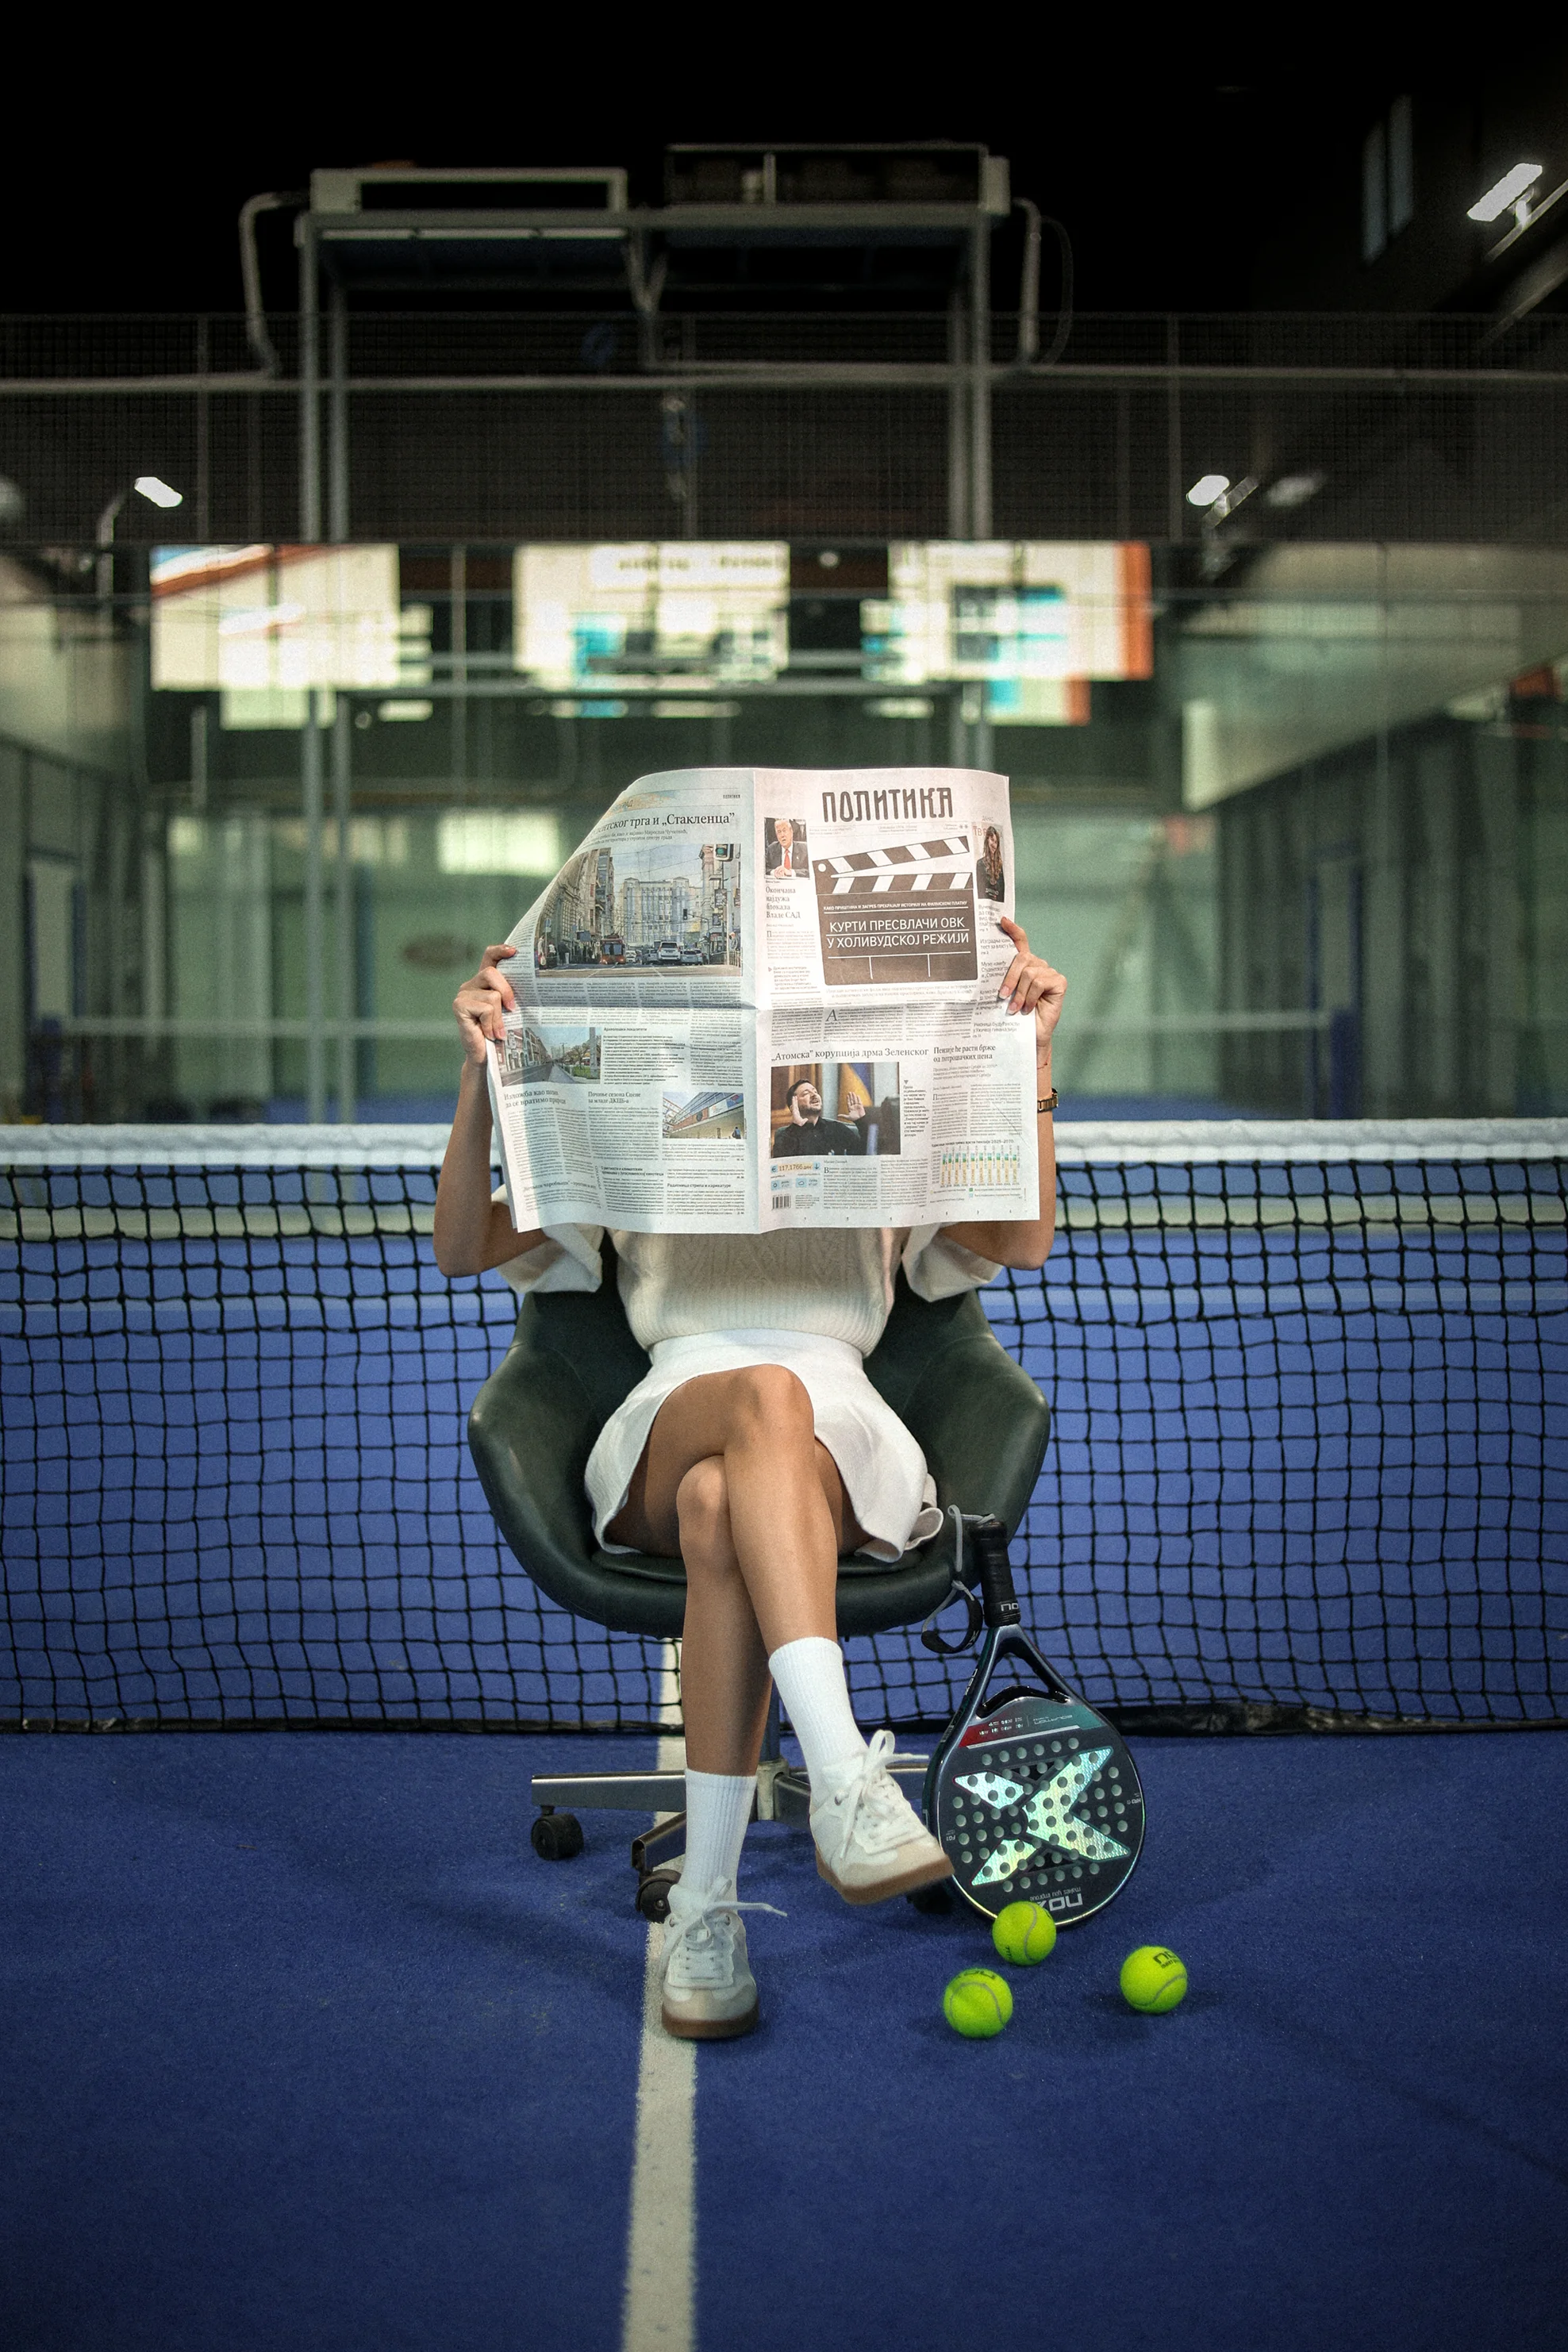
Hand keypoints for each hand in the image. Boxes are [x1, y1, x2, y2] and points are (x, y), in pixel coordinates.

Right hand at [453, 944, 517, 1065]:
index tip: (515, 951)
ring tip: (498, 1031)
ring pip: (492, 995)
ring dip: (500, 1017)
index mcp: (484, 982)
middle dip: (507, 990)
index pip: (489, 956)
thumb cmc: (499, 1034)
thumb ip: (511, 996)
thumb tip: (532, 986)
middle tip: (512, 1009)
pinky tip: (490, 1034)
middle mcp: (471, 985)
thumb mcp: (508, 1011)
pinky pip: (486, 1009)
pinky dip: (492, 1024)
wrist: (485, 1058)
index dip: (500, 950)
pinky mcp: (459, 1007)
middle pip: (491, 972)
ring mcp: (463, 995)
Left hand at [996, 917, 1065, 1063]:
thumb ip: (1000, 979)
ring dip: (1019, 993)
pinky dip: (1030, 997)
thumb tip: (981, 968)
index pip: (1020, 941)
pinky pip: (1040, 982)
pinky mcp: (1059, 982)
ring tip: (1014, 1009)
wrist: (1027, 1037)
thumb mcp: (1004, 995)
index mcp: (1023, 965)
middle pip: (1021, 958)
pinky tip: (1028, 1009)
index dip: (1013, 930)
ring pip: (1029, 972)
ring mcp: (1049, 972)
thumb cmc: (1013, 1017)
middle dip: (1009, 977)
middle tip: (1001, 996)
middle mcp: (1037, 965)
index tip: (1002, 920)